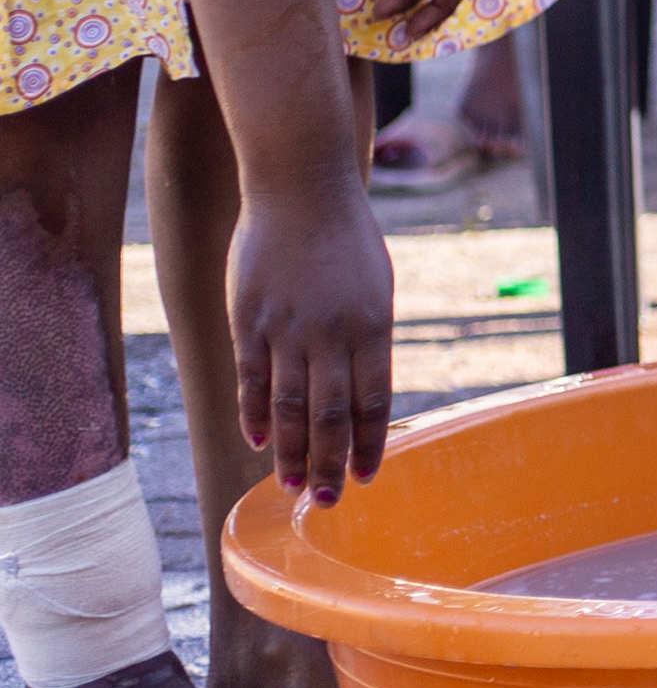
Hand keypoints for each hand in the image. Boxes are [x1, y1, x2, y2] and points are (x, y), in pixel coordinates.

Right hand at [234, 179, 395, 496]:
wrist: (302, 187)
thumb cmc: (347, 239)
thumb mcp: (376, 289)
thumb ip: (370, 340)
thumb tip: (365, 392)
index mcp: (374, 327)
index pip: (373, 402)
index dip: (369, 443)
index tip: (366, 476)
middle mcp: (332, 334)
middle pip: (331, 416)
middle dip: (330, 463)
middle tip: (326, 500)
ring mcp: (287, 328)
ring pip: (290, 407)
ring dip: (291, 452)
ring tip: (291, 487)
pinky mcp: (248, 320)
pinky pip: (252, 380)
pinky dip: (256, 415)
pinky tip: (260, 442)